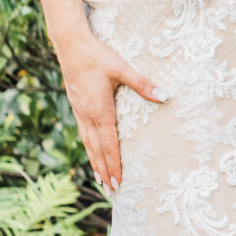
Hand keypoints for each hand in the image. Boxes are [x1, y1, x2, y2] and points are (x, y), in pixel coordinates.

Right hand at [52, 24, 165, 193]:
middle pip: (97, 150)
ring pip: (87, 143)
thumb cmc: (97, 55)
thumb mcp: (122, 68)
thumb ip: (144, 84)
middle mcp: (87, 115)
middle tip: (111, 191)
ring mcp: (80, 111)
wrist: (69, 44)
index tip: (118, 183)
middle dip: (104, 171)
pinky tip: (91, 150)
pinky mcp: (76, 105)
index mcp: (100, 110)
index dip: (114, 165)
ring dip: (94, 162)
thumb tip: (166, 96)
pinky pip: (83, 132)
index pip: (109, 145)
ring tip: (99, 179)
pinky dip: (88, 147)